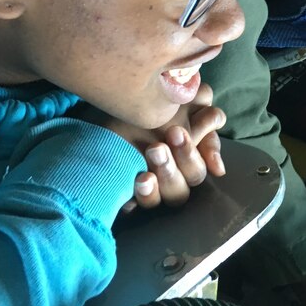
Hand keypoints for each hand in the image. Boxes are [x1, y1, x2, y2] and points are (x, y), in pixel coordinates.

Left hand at [79, 83, 226, 209]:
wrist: (89, 120)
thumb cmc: (131, 109)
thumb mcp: (167, 100)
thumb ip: (198, 108)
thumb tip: (216, 120)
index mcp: (187, 145)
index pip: (209, 152)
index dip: (207, 148)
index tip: (189, 130)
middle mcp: (176, 168)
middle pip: (196, 174)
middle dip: (186, 154)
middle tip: (172, 134)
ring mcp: (159, 184)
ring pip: (179, 192)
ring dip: (170, 171)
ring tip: (154, 150)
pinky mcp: (139, 197)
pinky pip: (151, 204)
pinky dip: (148, 193)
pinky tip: (140, 178)